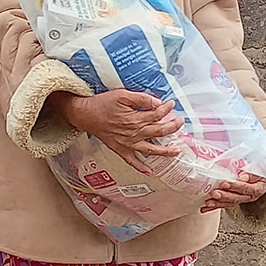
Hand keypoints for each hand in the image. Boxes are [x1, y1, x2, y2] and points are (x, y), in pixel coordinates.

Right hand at [51, 89, 183, 175]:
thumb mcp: (122, 95)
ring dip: (165, 151)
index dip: (166, 109)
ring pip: (151, 149)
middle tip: (180, 122)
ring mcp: (128, 144)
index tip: (171, 104)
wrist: (85, 114)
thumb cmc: (102, 104)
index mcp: (135, 119)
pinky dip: (141, 167)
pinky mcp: (120, 149)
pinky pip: (132, 161)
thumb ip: (141, 98)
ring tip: (176, 152)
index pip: (157, 115)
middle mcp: (134, 133)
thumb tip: (157, 102)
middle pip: (158, 132)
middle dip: (172, 127)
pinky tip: (150, 171)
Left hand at [200, 173, 265, 212]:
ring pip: (229, 203)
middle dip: (224, 196)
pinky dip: (214, 207)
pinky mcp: (234, 200)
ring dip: (218, 203)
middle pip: (237, 198)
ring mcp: (242, 199)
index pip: (247, 189)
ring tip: (208, 202)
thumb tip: (242, 176)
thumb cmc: (261, 169)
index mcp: (258, 188)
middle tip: (214, 193)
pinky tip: (205, 208)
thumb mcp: (260, 168)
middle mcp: (250, 196)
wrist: (263, 176)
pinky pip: (224, 204)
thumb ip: (252, 173)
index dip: (235, 187)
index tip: (225, 184)